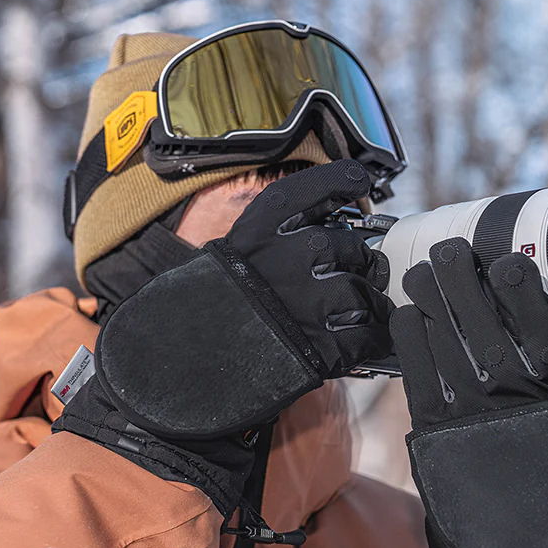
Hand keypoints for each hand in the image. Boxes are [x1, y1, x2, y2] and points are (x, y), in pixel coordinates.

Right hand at [58, 160, 389, 518]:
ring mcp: (313, 300)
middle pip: (354, 246)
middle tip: (347, 277)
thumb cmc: (199, 310)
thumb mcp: (229, 255)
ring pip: (367, 290)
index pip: (323, 186)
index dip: (344, 184)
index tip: (358, 184)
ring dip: (366, 303)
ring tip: (350, 315)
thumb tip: (320, 235)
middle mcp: (295, 253)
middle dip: (357, 263)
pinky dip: (370, 339)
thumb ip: (273, 240)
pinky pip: (368, 334)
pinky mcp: (324, 346)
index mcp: (267, 224)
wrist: (177, 364)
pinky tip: (357, 341)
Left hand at [390, 239, 547, 547]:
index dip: (517, 282)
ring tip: (419, 273)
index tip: (504, 257)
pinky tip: (406, 316)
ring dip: (428, 298)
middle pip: (481, 316)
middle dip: (461, 276)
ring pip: (445, 337)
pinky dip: (410, 340)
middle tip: (447, 250)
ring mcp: (472, 410)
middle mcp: (515, 393)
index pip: (538, 318)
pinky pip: (418, 372)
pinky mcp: (437, 429)